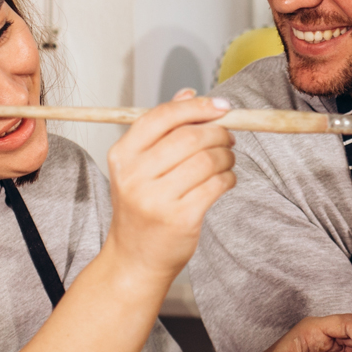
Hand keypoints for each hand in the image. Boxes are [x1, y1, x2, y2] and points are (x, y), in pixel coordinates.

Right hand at [103, 89, 236, 279]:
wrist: (135, 258)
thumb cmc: (141, 207)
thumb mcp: (140, 166)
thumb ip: (163, 129)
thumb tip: (189, 92)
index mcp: (122, 155)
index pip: (162, 116)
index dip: (197, 106)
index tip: (221, 106)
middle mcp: (135, 176)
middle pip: (189, 137)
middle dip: (218, 132)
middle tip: (229, 136)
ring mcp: (156, 199)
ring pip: (206, 160)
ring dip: (226, 155)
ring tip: (228, 158)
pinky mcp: (180, 219)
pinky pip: (216, 186)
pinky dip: (228, 178)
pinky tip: (226, 179)